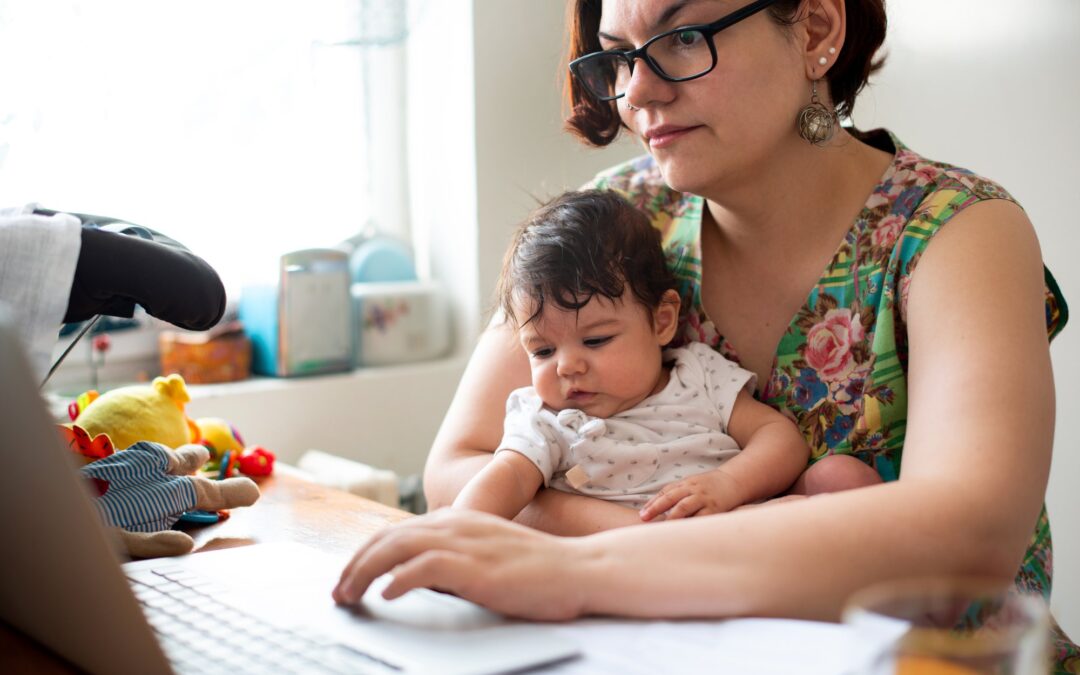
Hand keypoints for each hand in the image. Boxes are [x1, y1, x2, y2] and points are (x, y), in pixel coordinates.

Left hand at [333, 508, 586, 620]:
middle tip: (337, 592)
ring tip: (348, 596)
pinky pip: (422, 568)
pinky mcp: (474, 566)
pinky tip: (386, 596)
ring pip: (395, 549)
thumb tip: (418, 578)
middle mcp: (455, 524)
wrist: (578, 569)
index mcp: (458, 520)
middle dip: (354, 564)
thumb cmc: (538, 570)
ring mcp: (464, 543)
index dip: (366, 553)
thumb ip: (455, 559)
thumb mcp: (488, 556)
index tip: (349, 577)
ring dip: (364, 573)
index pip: (397, 532)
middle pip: (387, 538)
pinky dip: (398, 580)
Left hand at [639, 470, 743, 521]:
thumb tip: (657, 509)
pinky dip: (691, 523)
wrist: (734, 481)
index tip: (642, 513)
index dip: (652, 502)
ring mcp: (703, 498)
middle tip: (644, 517)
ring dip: (671, 517)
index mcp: (685, 484)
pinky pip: (701, 517)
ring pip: (684, 507)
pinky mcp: (715, 508)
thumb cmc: (708, 486)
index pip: (665, 492)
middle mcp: (692, 490)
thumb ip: (678, 494)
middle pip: (671, 497)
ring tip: (661, 527)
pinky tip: (683, 532)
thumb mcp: (692, 485)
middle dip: (656, 507)